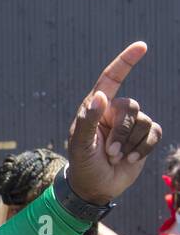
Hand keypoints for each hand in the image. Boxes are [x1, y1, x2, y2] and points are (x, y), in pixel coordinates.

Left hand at [67, 42, 161, 204]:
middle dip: (121, 132)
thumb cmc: (83, 164)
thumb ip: (88, 120)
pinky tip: (131, 160)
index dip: (126, 61)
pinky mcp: (144, 139)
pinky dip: (144, 148)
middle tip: (109, 153)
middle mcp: (115, 112)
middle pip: (131, 107)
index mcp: (96, 107)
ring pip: (144, 121)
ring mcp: (131, 125)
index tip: (141, 46)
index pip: (112, 78)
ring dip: (130, 144)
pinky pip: (154, 134)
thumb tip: (101, 96)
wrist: (95, 187)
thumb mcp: (80, 145)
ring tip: (115, 158)